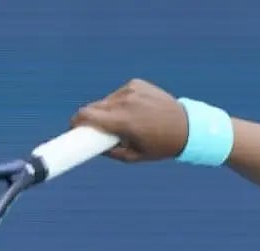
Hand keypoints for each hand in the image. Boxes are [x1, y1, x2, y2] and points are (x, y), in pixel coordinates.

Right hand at [70, 79, 190, 162]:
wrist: (187, 126)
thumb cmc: (160, 146)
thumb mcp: (134, 157)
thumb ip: (110, 153)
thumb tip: (92, 147)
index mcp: (123, 121)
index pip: (86, 116)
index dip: (75, 123)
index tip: (73, 130)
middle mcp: (125, 102)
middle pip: (93, 107)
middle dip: (91, 119)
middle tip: (96, 130)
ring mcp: (131, 90)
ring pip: (106, 101)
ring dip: (107, 111)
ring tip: (123, 122)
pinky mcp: (136, 83)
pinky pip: (118, 94)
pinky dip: (120, 102)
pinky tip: (134, 111)